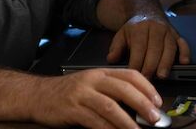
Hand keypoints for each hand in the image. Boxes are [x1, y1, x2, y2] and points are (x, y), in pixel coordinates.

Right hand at [31, 68, 162, 127]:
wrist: (37, 95)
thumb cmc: (66, 92)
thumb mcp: (90, 85)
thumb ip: (111, 92)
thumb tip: (138, 107)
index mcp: (100, 73)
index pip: (130, 75)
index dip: (147, 88)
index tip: (158, 101)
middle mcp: (92, 80)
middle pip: (123, 89)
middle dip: (142, 104)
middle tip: (154, 117)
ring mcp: (81, 94)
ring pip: (110, 107)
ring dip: (128, 121)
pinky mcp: (72, 109)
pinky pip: (95, 121)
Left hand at [107, 15, 190, 78]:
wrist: (147, 12)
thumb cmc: (134, 29)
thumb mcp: (121, 35)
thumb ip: (115, 47)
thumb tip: (111, 59)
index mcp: (140, 28)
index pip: (139, 48)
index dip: (137, 63)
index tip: (135, 75)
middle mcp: (156, 28)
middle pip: (155, 49)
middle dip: (151, 66)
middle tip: (147, 80)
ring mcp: (168, 31)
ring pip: (169, 48)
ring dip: (166, 62)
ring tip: (162, 75)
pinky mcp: (177, 35)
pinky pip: (183, 43)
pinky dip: (185, 52)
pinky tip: (184, 62)